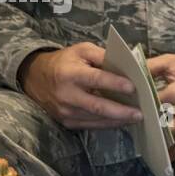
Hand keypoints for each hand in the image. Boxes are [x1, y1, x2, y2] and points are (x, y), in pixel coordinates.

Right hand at [19, 43, 141, 129]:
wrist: (35, 78)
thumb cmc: (64, 61)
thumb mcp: (81, 50)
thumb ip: (103, 56)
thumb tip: (126, 66)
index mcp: (70, 73)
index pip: (95, 79)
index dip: (114, 84)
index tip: (132, 87)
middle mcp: (66, 95)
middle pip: (97, 106)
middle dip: (120, 111)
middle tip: (139, 113)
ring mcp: (65, 111)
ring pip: (96, 119)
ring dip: (117, 120)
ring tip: (135, 118)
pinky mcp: (66, 122)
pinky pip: (90, 125)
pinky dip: (107, 124)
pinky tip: (121, 121)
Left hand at [147, 53, 174, 159]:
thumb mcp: (174, 61)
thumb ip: (153, 66)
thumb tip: (132, 73)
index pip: (170, 96)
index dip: (155, 104)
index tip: (139, 111)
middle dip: (166, 131)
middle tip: (147, 136)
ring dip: (173, 146)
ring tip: (156, 153)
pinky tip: (168, 157)